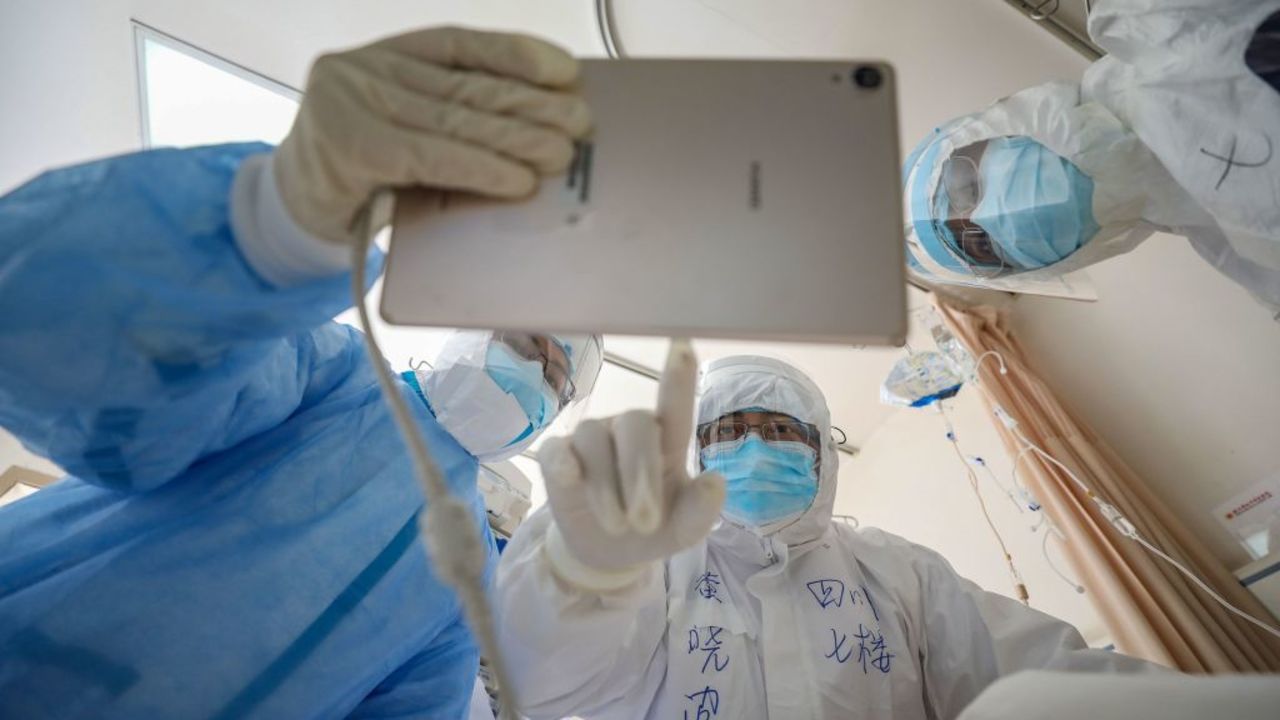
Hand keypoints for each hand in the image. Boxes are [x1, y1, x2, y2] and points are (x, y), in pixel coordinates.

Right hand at [274, 26, 591, 245]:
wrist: (293, 209)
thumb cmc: (362, 172)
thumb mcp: (406, 132)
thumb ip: (454, 121)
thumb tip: (541, 129)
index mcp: (382, 55)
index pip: (459, 45)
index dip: (517, 54)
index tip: (565, 70)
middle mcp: (363, 69)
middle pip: (463, 86)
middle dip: (529, 105)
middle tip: (579, 122)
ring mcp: (349, 104)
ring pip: (453, 121)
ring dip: (516, 140)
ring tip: (560, 154)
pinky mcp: (350, 149)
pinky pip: (432, 157)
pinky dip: (481, 170)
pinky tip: (517, 180)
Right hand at [540, 340, 725, 588]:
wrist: (608, 553)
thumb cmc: (653, 529)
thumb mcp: (684, 530)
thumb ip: (700, 510)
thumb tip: (715, 482)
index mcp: (668, 440)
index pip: (675, 404)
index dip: (678, 376)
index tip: (683, 345)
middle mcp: (629, 429)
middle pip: (635, 424)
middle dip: (640, 473)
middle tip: (646, 522)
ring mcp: (591, 439)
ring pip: (595, 440)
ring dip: (607, 488)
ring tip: (618, 526)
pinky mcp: (557, 456)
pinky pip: (557, 450)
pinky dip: (564, 464)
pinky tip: (570, 479)